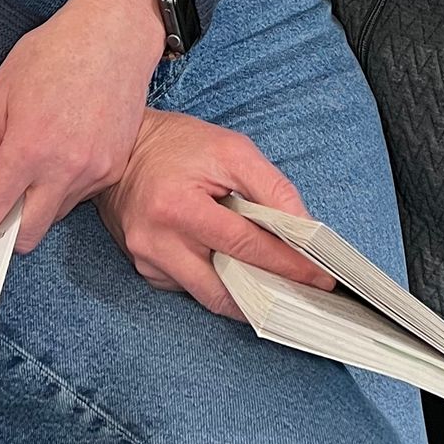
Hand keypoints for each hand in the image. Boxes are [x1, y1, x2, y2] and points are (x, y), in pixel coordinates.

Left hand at [0, 0, 165, 251]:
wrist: (114, 37)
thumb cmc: (53, 54)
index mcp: (28, 149)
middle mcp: (64, 170)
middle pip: (26, 235)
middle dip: (3, 230)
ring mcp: (94, 172)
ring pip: (53, 215)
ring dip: (35, 203)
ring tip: (34, 161)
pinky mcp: (114, 168)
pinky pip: (79, 195)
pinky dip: (62, 186)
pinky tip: (62, 149)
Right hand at [95, 109, 337, 319]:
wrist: (123, 150)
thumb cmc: (180, 145)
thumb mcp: (232, 151)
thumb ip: (272, 189)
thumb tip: (304, 229)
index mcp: (177, 208)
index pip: (245, 247)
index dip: (287, 264)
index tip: (320, 277)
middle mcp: (157, 243)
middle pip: (225, 290)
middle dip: (270, 295)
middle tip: (305, 296)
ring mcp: (147, 261)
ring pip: (210, 298)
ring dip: (247, 296)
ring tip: (282, 289)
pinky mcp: (146, 269)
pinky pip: (192, 288)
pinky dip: (220, 284)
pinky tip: (242, 273)